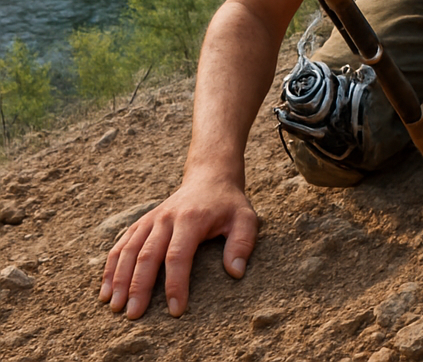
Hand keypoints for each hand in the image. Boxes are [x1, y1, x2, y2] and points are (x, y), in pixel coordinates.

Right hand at [98, 172, 257, 318]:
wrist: (210, 178)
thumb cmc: (228, 204)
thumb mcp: (245, 217)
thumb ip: (243, 242)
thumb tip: (236, 272)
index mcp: (192, 218)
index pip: (179, 255)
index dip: (176, 284)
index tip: (176, 310)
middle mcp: (167, 218)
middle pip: (148, 254)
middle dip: (139, 286)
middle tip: (134, 315)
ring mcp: (152, 219)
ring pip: (129, 250)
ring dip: (120, 279)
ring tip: (115, 306)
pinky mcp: (142, 222)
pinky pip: (122, 244)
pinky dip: (111, 267)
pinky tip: (105, 290)